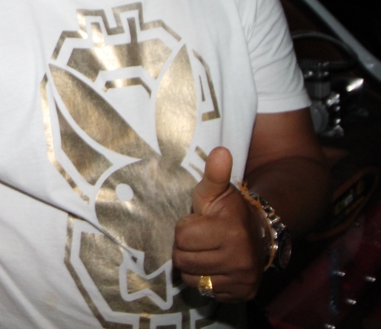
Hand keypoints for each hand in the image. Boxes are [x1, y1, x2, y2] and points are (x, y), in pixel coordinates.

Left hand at [173, 147, 266, 301]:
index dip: (186, 227)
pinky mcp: (242, 293)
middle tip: (199, 239)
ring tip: (204, 252)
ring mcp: (242, 278)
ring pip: (191, 278)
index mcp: (230, 230)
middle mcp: (239, 258)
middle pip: (183, 259)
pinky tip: (214, 266)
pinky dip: (205, 280)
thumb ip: (215, 173)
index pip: (182, 236)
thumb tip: (220, 151)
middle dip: (186, 247)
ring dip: (192, 265)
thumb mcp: (218, 191)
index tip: (198, 222)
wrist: (261, 234)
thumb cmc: (229, 211)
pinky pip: (205, 292)